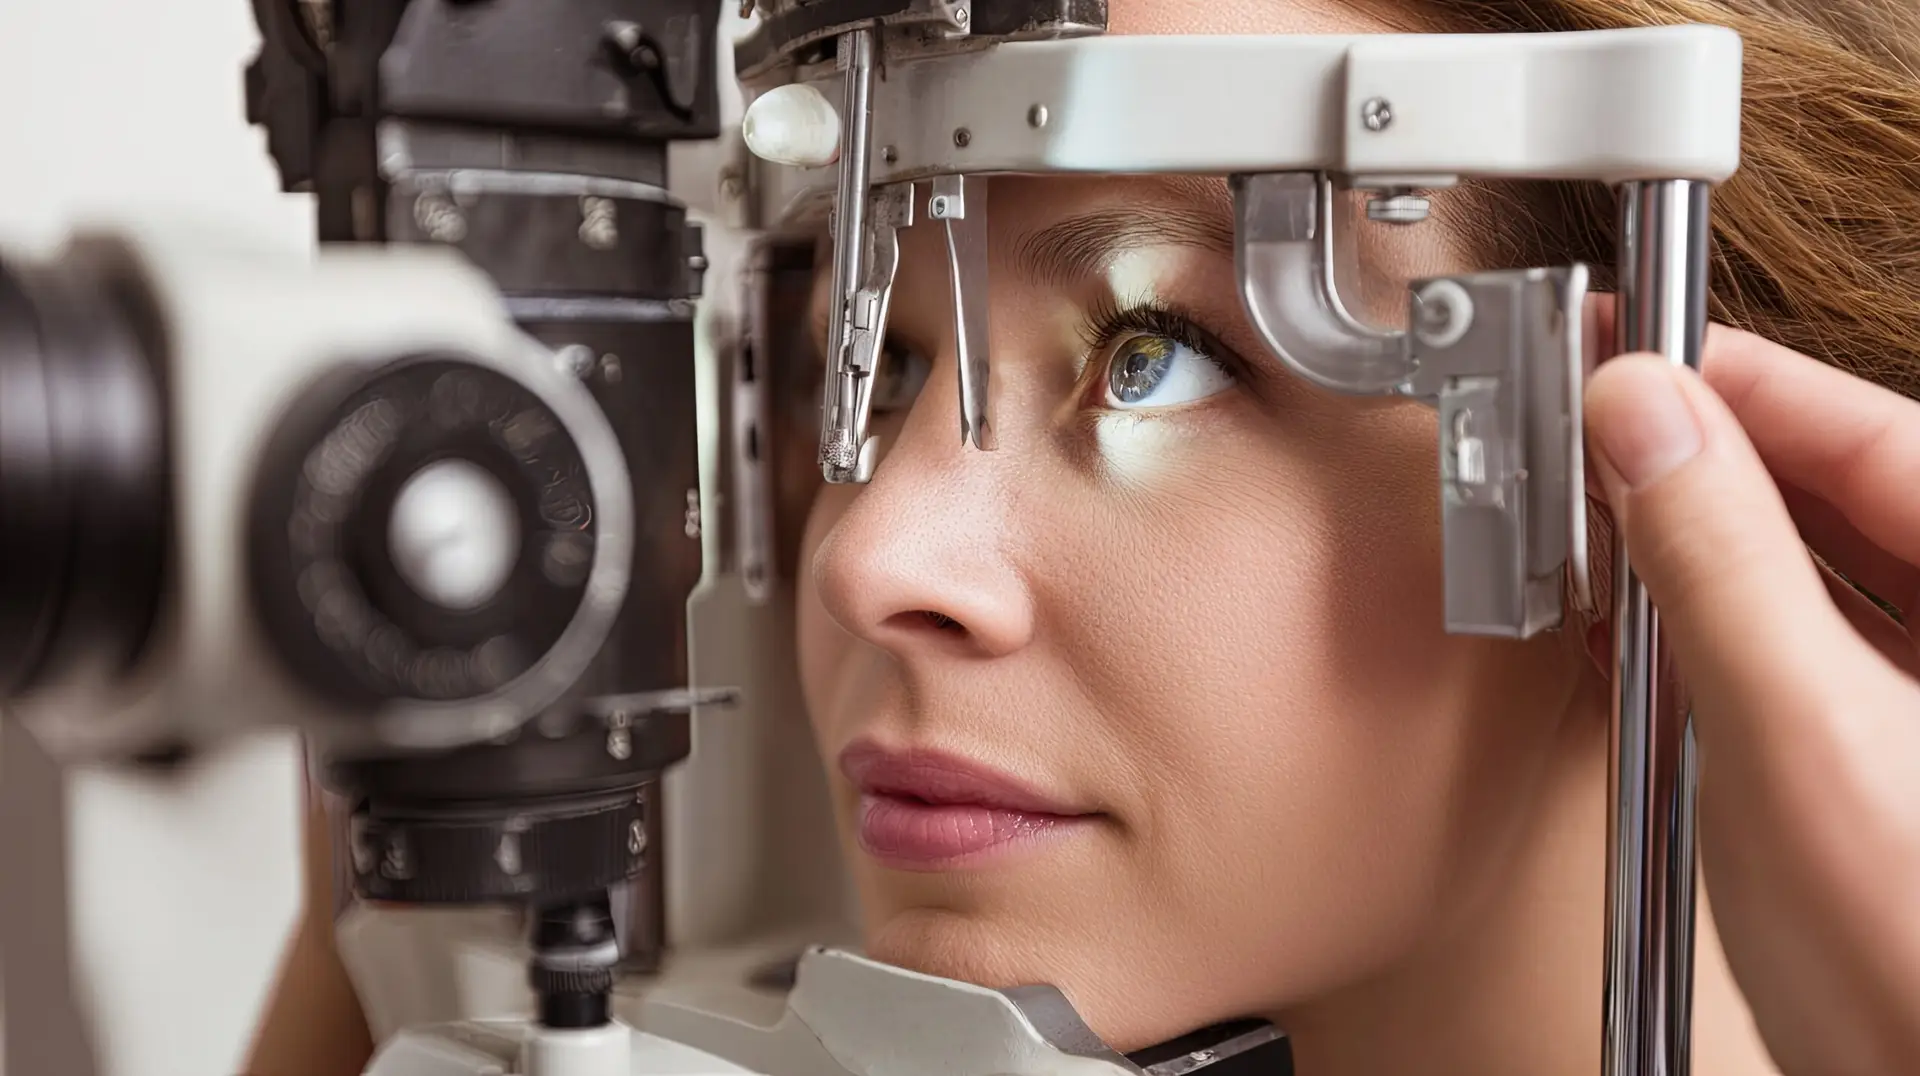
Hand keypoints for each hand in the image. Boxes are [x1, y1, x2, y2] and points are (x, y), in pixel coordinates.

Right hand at [1583, 331, 1919, 1074]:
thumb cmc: (1914, 970)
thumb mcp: (1798, 738)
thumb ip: (1719, 563)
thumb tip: (1645, 421)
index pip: (1871, 430)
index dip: (1740, 384)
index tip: (1631, 358)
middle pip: (1841, 491)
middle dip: (1707, 458)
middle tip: (1595, 434)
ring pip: (1815, 566)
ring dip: (1703, 539)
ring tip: (1606, 515)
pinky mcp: (1884, 760)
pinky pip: (1793, 649)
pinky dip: (1712, 623)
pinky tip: (1641, 618)